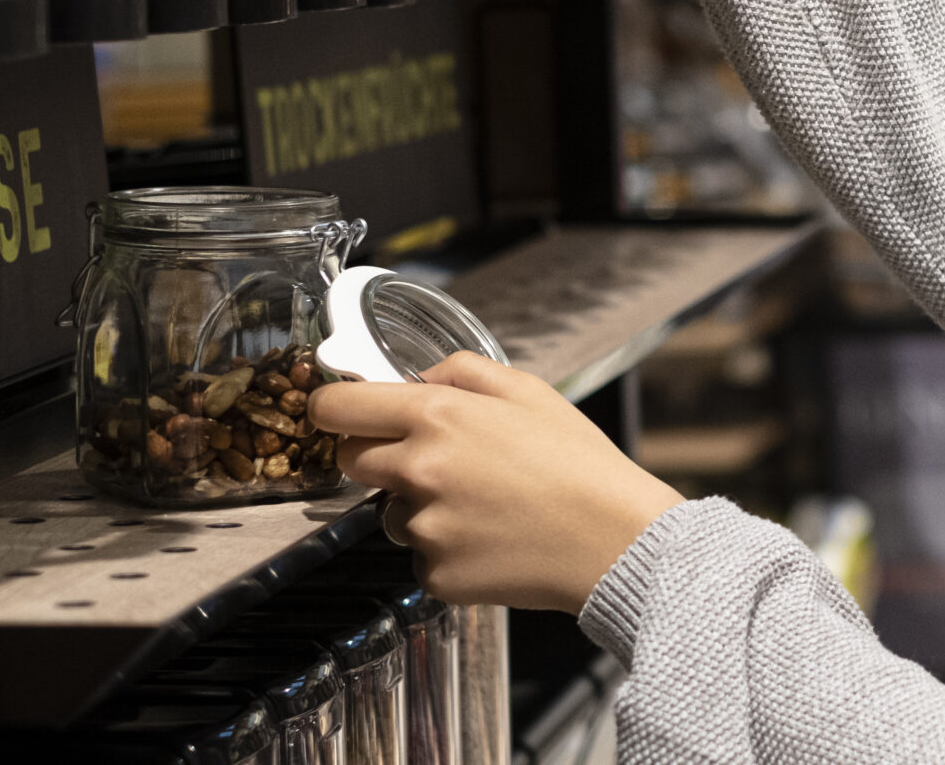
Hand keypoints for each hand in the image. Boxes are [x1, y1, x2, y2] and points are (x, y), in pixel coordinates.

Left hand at [309, 352, 686, 611]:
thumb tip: (416, 376)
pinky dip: (447, 548)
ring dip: (419, 506)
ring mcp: (424, 529)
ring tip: (482, 504)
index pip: (337, 408)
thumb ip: (461, 370)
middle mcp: (419, 471)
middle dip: (377, 455)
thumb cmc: (577, 462)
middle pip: (351, 460)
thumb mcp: (528, 390)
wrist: (614, 540)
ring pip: (390, 512)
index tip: (340, 411)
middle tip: (431, 458)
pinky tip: (491, 538)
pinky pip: (421, 556)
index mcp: (437, 416)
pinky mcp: (436, 574)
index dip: (331, 406)